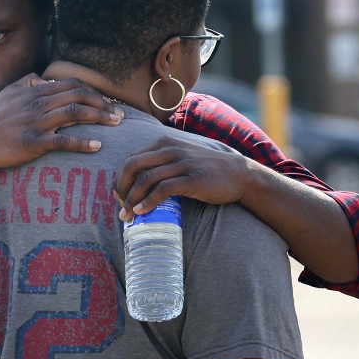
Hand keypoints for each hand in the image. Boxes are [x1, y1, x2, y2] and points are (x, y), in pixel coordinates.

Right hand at [0, 74, 122, 168]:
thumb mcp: (9, 92)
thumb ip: (29, 80)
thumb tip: (47, 78)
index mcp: (36, 91)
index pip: (72, 85)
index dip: (94, 92)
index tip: (107, 101)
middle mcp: (38, 103)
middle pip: (79, 97)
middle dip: (103, 103)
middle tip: (120, 114)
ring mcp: (36, 122)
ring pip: (74, 114)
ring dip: (99, 118)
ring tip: (116, 124)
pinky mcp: (33, 142)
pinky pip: (62, 141)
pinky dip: (82, 143)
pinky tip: (97, 145)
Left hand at [113, 136, 253, 220]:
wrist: (239, 174)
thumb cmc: (208, 169)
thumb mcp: (182, 157)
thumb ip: (163, 162)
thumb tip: (138, 180)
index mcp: (165, 143)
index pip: (132, 158)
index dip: (121, 178)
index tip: (119, 195)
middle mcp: (171, 150)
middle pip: (133, 166)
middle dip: (121, 187)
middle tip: (120, 205)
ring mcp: (182, 164)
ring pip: (145, 179)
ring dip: (132, 199)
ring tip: (127, 215)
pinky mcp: (192, 179)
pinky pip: (163, 190)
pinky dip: (148, 202)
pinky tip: (142, 212)